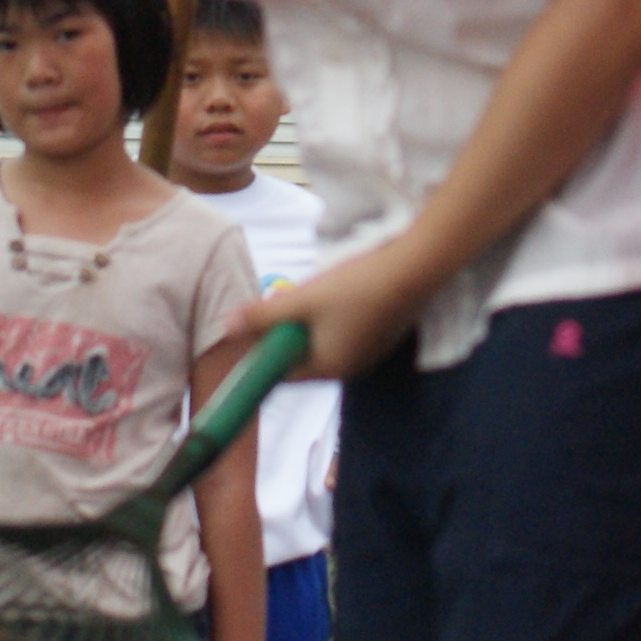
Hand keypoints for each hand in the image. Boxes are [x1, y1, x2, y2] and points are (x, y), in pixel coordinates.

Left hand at [237, 243, 429, 382]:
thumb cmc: (356, 287)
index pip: (284, 371)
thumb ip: (263, 315)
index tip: (259, 320)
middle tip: (287, 297)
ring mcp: (370, 352)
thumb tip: (226, 328)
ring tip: (316, 289)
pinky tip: (341, 288)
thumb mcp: (303, 299)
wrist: (415, 268)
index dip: (266, 348)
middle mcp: (350, 368)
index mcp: (329, 368)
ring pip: (325, 339)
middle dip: (290, 329)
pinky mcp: (382, 334)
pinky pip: (346, 330)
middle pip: (305, 354)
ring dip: (312, 319)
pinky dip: (335, 314)